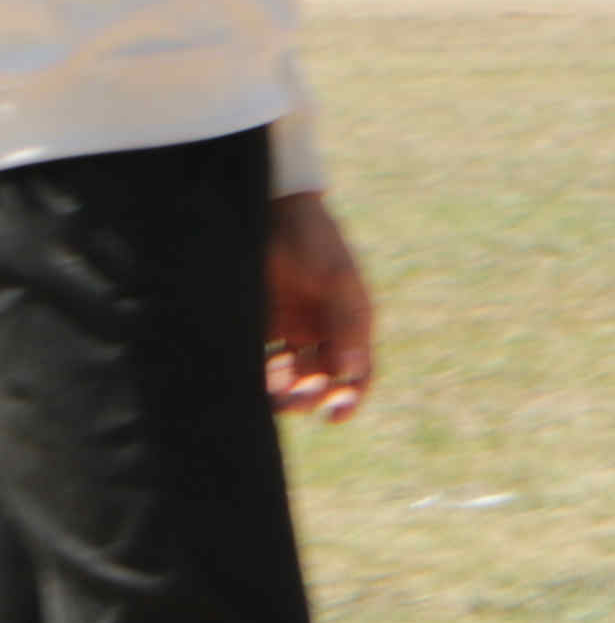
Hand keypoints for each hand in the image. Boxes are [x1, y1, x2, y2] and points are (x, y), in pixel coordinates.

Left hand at [262, 191, 371, 419]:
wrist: (270, 206)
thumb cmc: (312, 239)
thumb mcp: (336, 279)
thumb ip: (346, 324)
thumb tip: (349, 373)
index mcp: (350, 324)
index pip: (357, 372)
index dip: (350, 397)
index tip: (334, 416)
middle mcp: (322, 331)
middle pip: (320, 377)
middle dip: (308, 394)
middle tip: (291, 401)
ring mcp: (290, 327)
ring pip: (288, 373)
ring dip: (281, 387)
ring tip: (268, 393)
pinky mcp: (259, 321)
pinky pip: (259, 355)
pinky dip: (256, 369)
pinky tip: (249, 376)